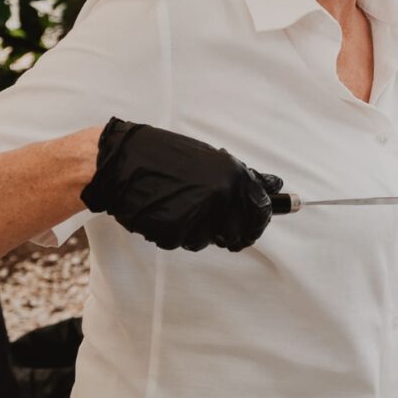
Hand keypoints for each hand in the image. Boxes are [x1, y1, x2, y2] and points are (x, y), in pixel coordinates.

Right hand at [81, 119, 282, 252]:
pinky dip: (170, 231)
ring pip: (205, 240)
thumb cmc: (164, 157)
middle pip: (236, 235)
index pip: (261, 213)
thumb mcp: (210, 159)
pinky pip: (179, 241)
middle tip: (202, 216)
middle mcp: (220, 195)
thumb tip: (277, 185)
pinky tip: (160, 210)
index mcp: (233, 176)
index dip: (255, 223)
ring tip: (175, 203)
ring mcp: (197, 213)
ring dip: (192, 230)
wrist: (120, 160)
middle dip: (222, 231)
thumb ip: (244, 177)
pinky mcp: (173, 229)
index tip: (248, 226)